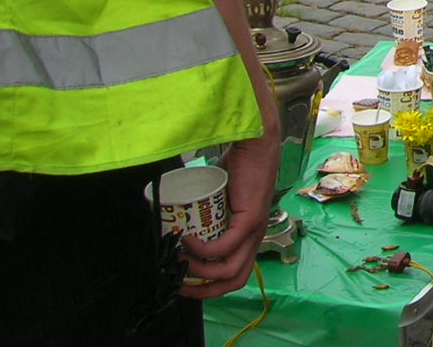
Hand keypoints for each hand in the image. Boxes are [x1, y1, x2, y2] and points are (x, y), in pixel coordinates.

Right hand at [178, 130, 280, 298]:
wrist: (255, 143)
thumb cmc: (237, 166)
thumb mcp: (220, 199)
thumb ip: (207, 211)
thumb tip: (177, 220)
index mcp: (250, 236)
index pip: (235, 274)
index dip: (211, 286)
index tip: (183, 282)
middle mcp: (256, 237)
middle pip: (234, 280)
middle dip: (203, 289)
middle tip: (178, 282)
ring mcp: (255, 229)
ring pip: (229, 269)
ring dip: (200, 270)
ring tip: (179, 259)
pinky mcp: (251, 218)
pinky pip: (225, 246)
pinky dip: (203, 250)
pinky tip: (187, 241)